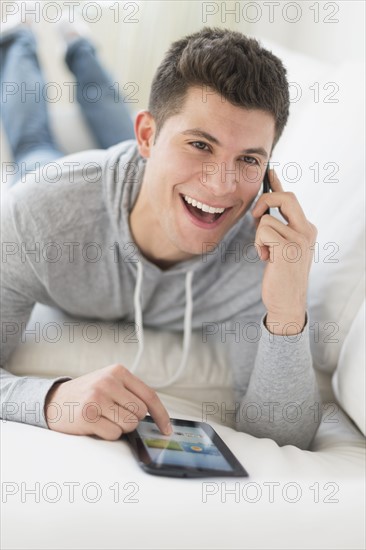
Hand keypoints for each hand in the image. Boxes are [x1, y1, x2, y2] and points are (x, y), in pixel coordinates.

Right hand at [44, 363, 171, 439]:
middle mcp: (108, 382)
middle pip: (140, 413)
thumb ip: (130, 392)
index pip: (149, 395)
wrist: (54, 401)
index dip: (161, 414)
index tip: (167, 428)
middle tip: (115, 415)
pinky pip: (113, 434)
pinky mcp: (88, 415)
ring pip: (128, 425)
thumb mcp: (109, 383)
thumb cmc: (88, 394)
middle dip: (132, 420)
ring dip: (119, 427)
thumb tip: (157, 415)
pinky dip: (107, 434)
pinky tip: (95, 424)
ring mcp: (97, 398)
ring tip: (104, 418)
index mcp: (117, 371)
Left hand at [251, 169, 316, 333]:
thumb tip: (264, 212)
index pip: (291, 199)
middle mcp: (307, 230)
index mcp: (306, 228)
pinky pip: (263, 231)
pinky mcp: (288, 248)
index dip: (278, 184)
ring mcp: (300, 239)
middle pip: (285, 197)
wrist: (287, 302)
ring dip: (258, 236)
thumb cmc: (281, 276)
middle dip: (265, 200)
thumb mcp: (280, 248)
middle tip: (256, 216)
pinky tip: (267, 259)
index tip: (270, 171)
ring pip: (266, 219)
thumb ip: (277, 230)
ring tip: (266, 253)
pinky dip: (259, 244)